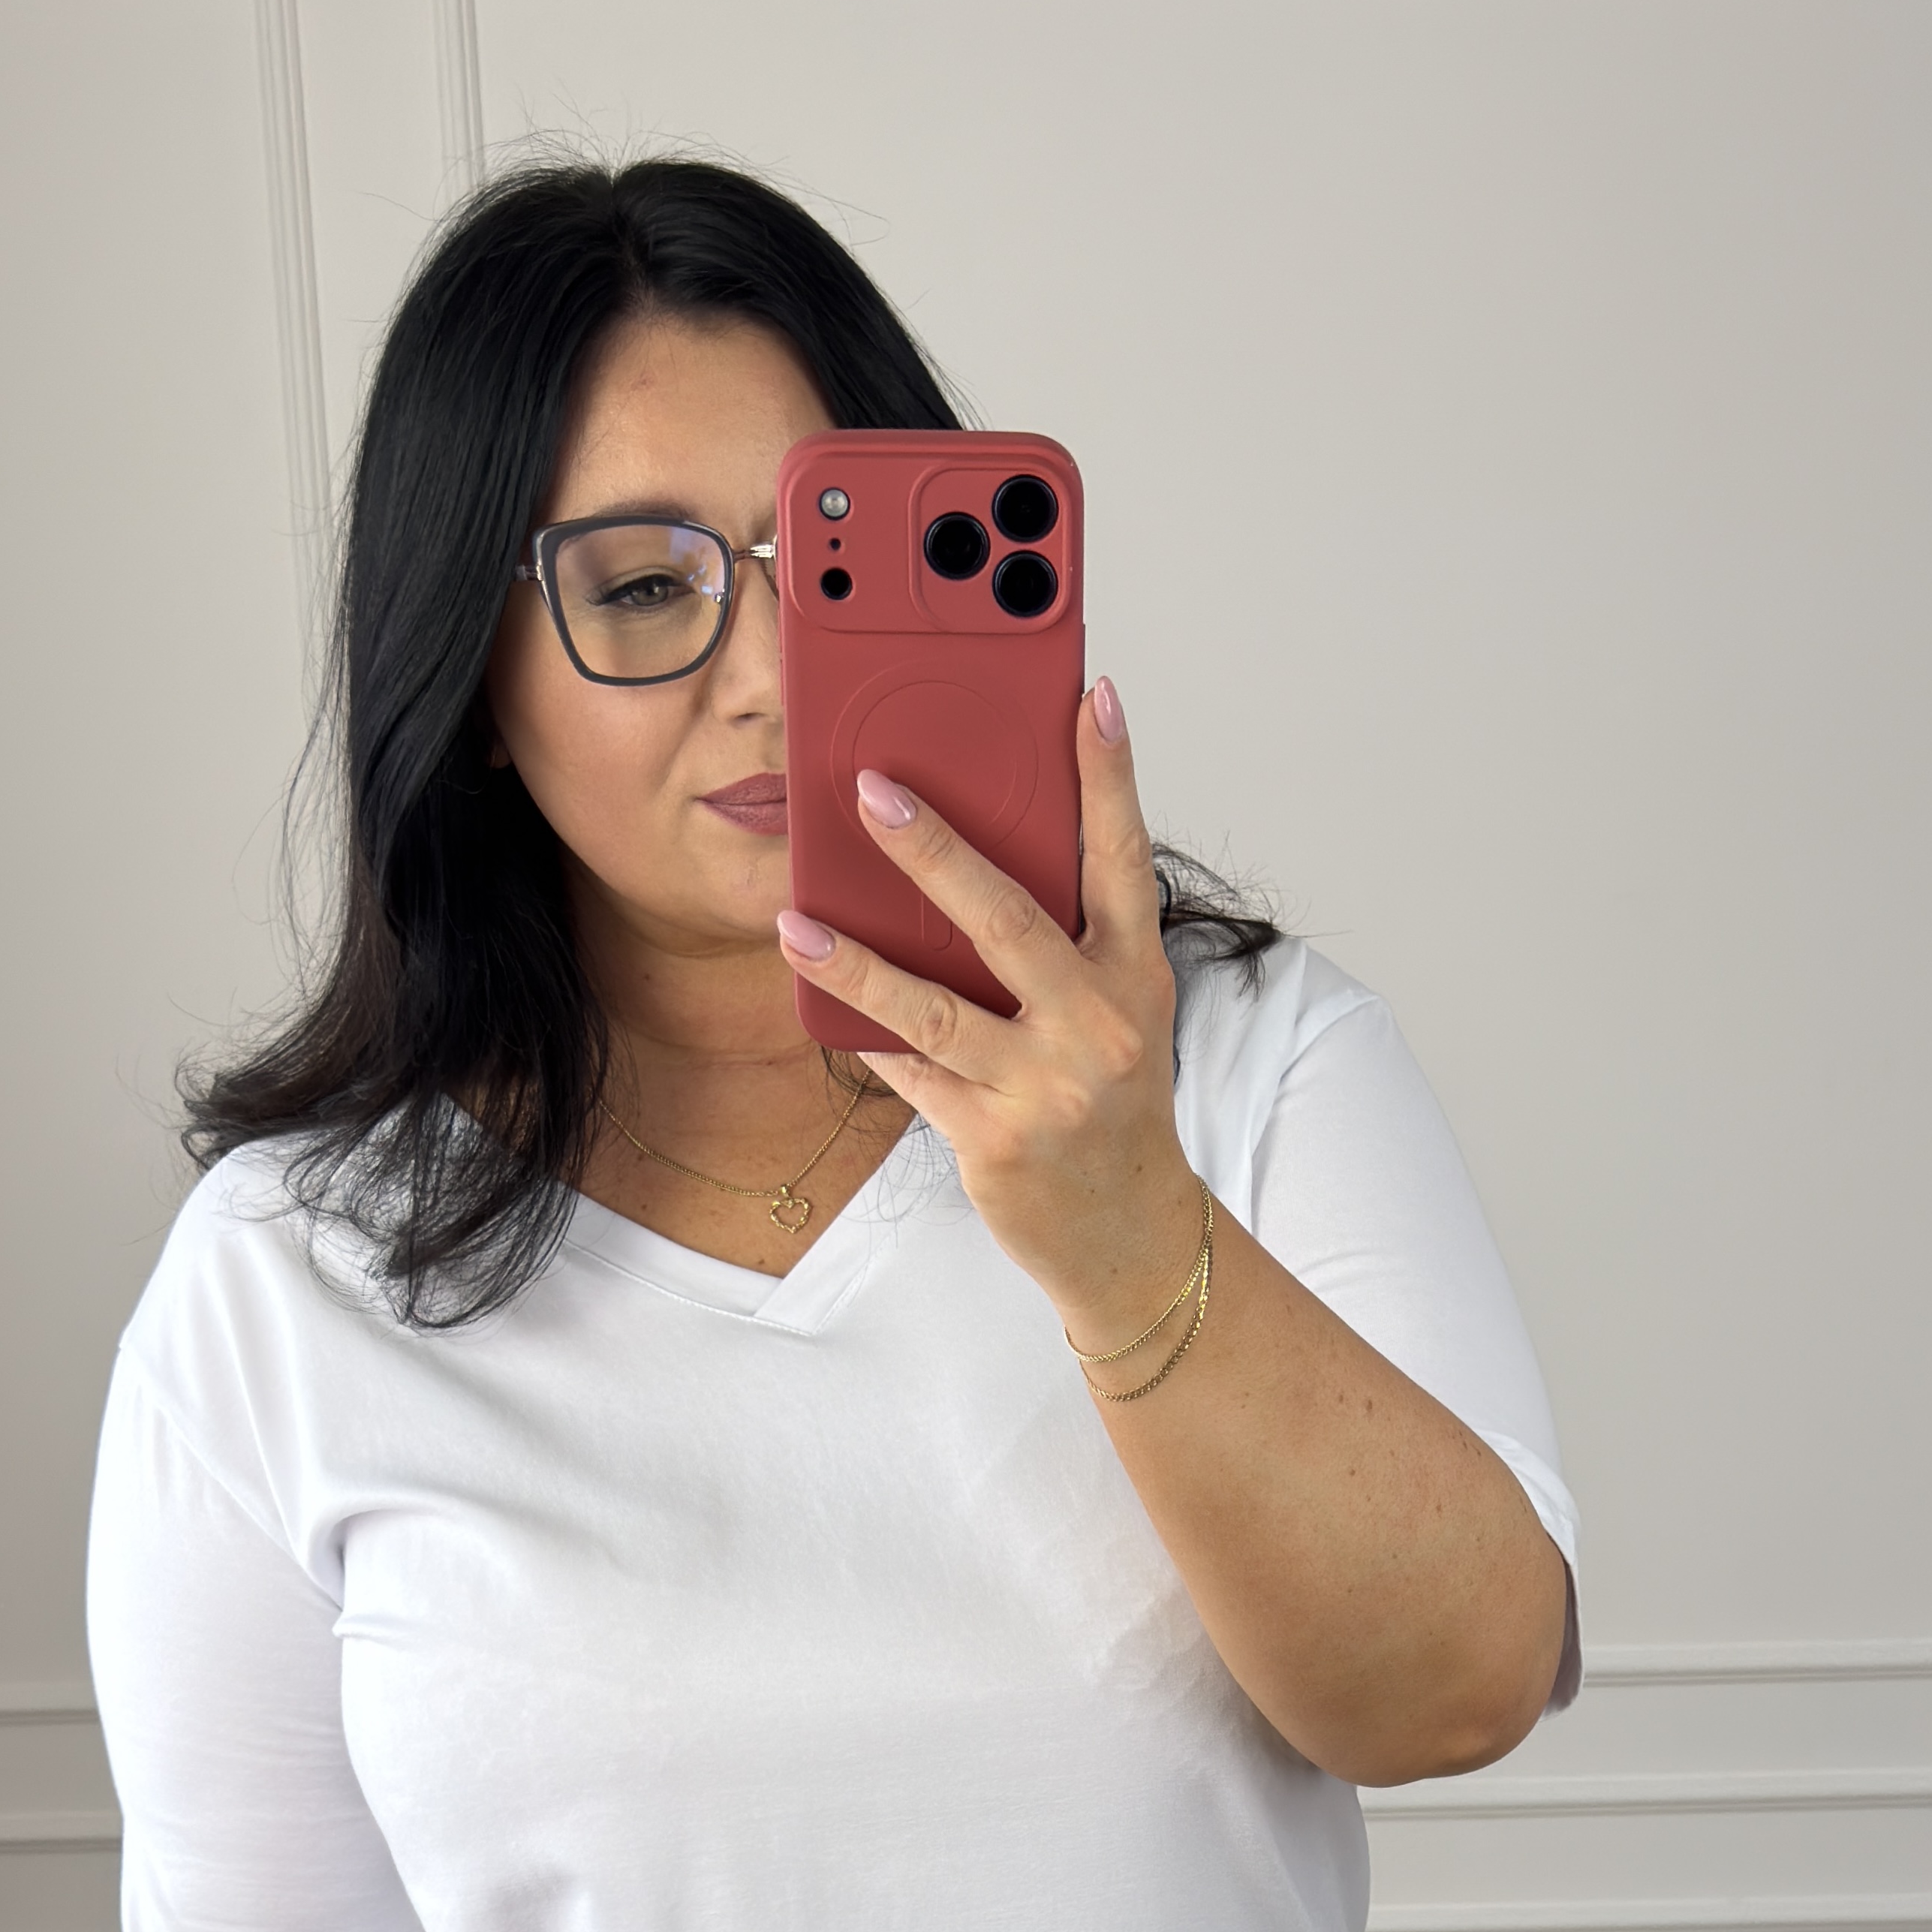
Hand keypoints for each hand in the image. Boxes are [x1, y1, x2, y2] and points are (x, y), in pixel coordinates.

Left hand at [777, 679, 1203, 1349]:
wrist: (1131, 1234)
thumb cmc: (1111, 1102)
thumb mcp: (1115, 1010)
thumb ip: (1064, 938)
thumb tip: (964, 862)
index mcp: (1136, 975)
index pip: (1123, 858)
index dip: (1110, 777)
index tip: (1092, 697)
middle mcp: (1098, 1025)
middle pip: (1009, 920)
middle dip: (936, 850)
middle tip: (871, 790)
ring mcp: (1045, 1087)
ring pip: (936, 1008)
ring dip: (858, 962)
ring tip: (796, 920)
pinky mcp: (994, 1141)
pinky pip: (912, 1073)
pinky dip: (866, 1034)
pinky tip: (820, 992)